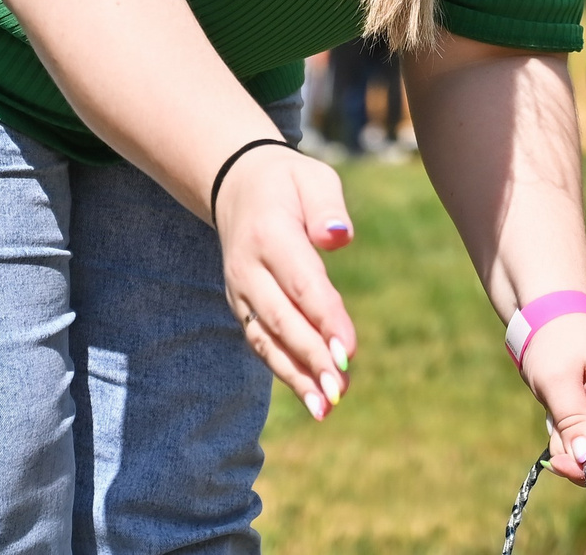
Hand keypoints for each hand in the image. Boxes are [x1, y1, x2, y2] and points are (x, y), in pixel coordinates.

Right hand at [213, 144, 358, 422]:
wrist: (237, 185)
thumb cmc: (288, 182)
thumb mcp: (312, 178)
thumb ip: (327, 207)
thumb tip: (339, 238)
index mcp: (270, 236)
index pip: (301, 283)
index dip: (325, 318)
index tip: (349, 350)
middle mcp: (248, 270)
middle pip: (282, 320)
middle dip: (311, 358)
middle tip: (341, 389)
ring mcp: (240, 292)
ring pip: (267, 340)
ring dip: (297, 376)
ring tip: (327, 407)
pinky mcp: (241, 307)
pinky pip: (262, 343)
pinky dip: (285, 371)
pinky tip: (313, 397)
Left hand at [519, 314, 585, 486]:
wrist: (545, 315)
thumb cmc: (555, 339)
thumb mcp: (557, 379)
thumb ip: (572, 419)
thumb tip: (585, 459)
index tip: (557, 463)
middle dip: (576, 459)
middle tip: (550, 445)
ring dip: (565, 444)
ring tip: (553, 412)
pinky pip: (578, 444)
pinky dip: (562, 437)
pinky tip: (555, 412)